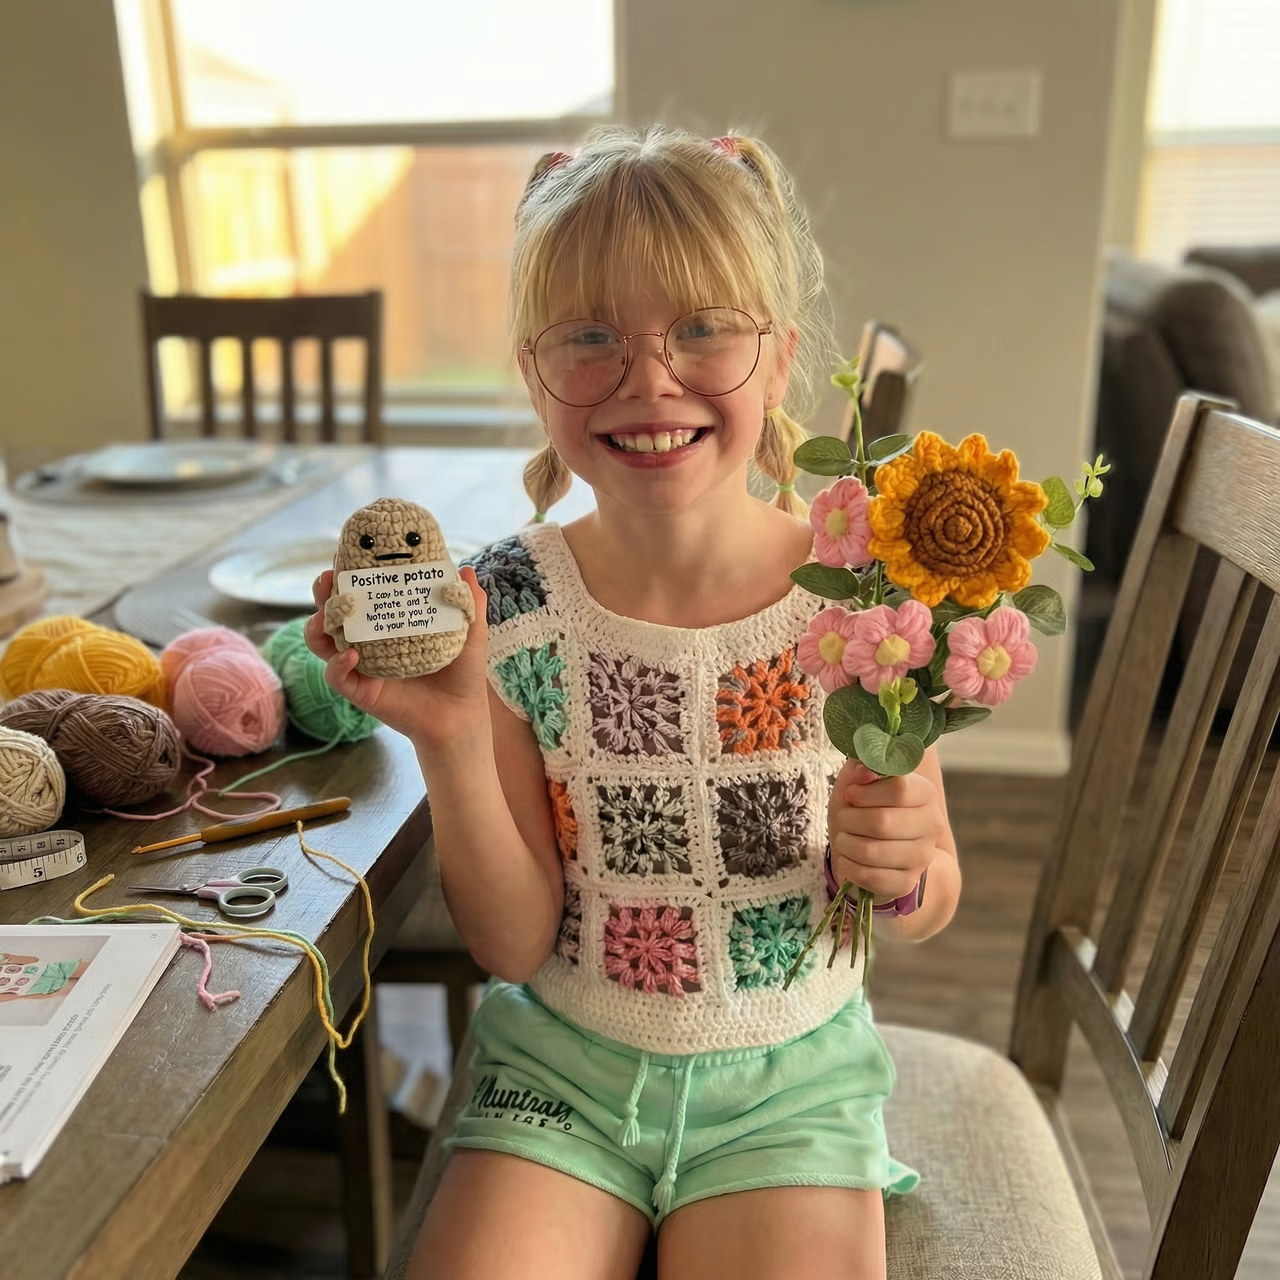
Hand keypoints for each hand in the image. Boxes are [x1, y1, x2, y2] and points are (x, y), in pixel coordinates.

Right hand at [303, 566, 490, 751]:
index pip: (362, 592)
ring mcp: (361, 666)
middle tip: (329, 578)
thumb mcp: (470, 633)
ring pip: (323, 642)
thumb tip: (465, 570)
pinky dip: (338, 665)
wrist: (461, 715)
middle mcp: (369, 641)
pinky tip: (352, 655)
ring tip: (330, 614)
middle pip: (333, 612)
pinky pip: (337, 677)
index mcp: (389, 622)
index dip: (349, 573)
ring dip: (318, 625)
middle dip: (324, 592)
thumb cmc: (462, 673)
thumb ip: (468, 603)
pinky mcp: (361, 691)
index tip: (347, 554)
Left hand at [826, 759, 943, 904]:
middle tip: (842, 818)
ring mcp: (922, 857)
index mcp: (926, 793)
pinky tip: (849, 858)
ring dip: (845, 843)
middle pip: (882, 822)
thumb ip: (861, 768)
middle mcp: (932, 825)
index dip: (865, 792)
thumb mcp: (858, 781)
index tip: (851, 794)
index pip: (899, 789)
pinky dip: (849, 866)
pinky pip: (869, 877)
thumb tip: (864, 772)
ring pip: (871, 851)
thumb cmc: (863, 807)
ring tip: (844, 837)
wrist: (872, 846)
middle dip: (849, 819)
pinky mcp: (906, 883)